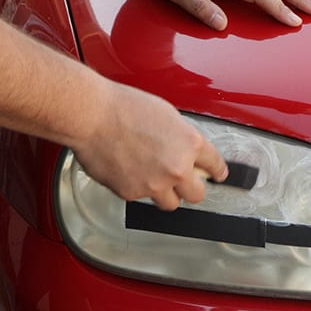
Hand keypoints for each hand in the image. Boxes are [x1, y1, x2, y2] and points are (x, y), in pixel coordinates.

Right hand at [72, 82, 227, 210]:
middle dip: (192, 189)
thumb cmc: (123, 107)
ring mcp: (155, 184)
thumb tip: (183, 149)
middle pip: (197, 195)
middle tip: (184, 183)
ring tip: (153, 179)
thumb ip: (180, 137)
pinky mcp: (132, 194)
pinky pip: (141, 197)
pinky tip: (128, 170)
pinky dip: (137, 187)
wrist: (92, 117)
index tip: (218, 175)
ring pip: (170, 203)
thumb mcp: (166, 114)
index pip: (215, 165)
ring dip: (166, 194)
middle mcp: (177, 168)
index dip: (217, 172)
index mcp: (190, 143)